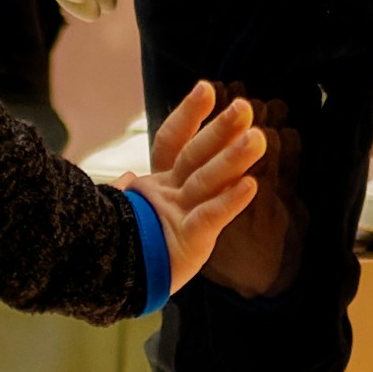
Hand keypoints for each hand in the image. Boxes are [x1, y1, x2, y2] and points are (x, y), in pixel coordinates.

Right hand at [120, 78, 264, 289]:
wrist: (113, 284)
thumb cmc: (130, 247)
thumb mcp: (135, 214)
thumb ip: (133, 193)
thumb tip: (127, 179)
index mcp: (157, 185)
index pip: (171, 140)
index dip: (188, 113)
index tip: (207, 87)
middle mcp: (167, 194)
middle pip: (195, 154)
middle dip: (220, 129)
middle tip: (244, 106)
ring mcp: (175, 215)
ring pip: (206, 180)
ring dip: (233, 158)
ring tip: (259, 137)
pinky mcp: (186, 241)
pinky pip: (210, 217)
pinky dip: (230, 201)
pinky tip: (252, 185)